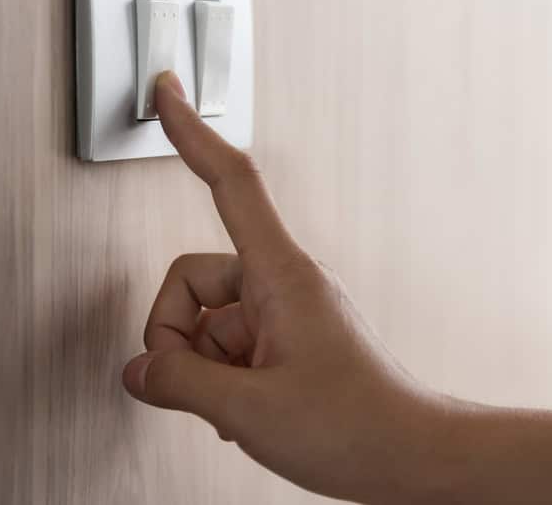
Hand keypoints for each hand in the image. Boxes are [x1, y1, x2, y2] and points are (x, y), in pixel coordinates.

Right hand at [122, 71, 443, 503]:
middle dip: (176, 336)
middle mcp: (282, 285)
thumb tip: (140, 369)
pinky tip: (245, 414)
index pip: (230, 184)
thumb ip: (179, 381)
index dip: (192, 134)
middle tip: (200, 387)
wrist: (411, 457)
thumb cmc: (356, 426)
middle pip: (192, 279)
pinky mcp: (287, 344)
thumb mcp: (248, 408)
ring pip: (206, 321)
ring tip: (238, 408)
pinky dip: (221, 380)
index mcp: (279, 275)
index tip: (166, 93)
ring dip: (202, 368)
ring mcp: (285, 315)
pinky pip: (228, 346)